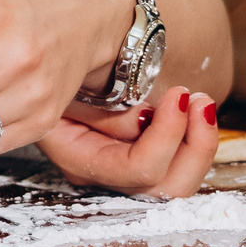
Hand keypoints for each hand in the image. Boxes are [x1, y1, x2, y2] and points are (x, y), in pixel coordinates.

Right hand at [38, 85, 219, 197]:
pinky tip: (191, 110)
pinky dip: (191, 141)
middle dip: (194, 146)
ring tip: (201, 103)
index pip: (135, 167)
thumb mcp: (70, 80)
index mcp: (74, 156)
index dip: (166, 135)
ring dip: (199, 145)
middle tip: (199, 101)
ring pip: (176, 182)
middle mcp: (98, 174)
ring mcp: (117, 172)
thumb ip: (103, 108)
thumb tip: (144, 121)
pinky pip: (174, 166)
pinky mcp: (134, 160)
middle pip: (163, 187)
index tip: (179, 94)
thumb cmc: (50, 67)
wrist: (44, 59)